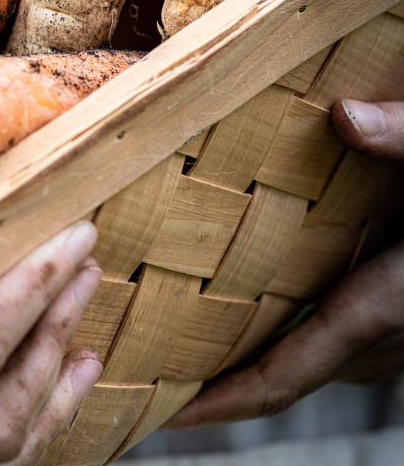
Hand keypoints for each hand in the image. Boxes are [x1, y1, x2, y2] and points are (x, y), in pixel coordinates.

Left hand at [167, 98, 403, 427]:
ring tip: (192, 342)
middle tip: (153, 373)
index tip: (167, 415)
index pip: (290, 370)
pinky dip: (303, 335)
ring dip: (264, 358)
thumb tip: (344, 118)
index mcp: (389, 303)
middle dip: (227, 381)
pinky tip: (269, 301)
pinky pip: (347, 338)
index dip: (225, 401)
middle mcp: (395, 332)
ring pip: (323, 359)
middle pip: (294, 373)